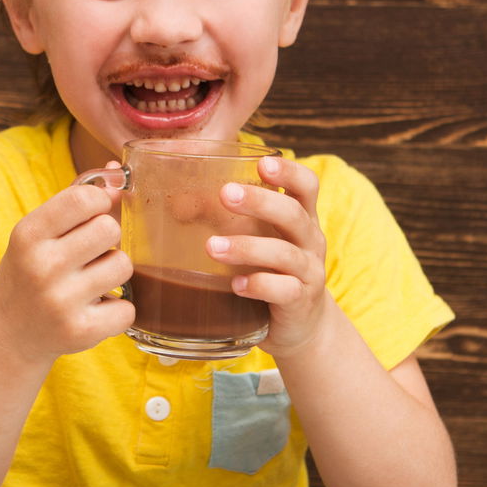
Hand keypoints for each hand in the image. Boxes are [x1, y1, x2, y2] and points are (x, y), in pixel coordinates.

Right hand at [0, 165, 133, 364]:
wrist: (7, 332)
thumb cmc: (30, 270)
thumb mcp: (38, 233)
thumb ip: (75, 200)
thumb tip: (115, 171)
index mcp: (28, 234)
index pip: (84, 199)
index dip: (100, 203)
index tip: (93, 215)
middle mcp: (42, 266)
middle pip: (110, 229)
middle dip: (107, 239)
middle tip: (90, 254)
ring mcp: (61, 302)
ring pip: (123, 266)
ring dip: (114, 272)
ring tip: (92, 282)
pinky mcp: (80, 332)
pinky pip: (128, 308)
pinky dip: (118, 310)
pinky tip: (96, 309)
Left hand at [207, 155, 330, 357]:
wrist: (300, 324)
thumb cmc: (271, 271)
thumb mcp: (259, 240)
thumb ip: (228, 219)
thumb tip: (176, 203)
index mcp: (301, 218)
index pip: (307, 186)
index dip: (289, 171)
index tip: (263, 163)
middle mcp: (310, 241)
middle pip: (293, 214)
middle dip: (260, 202)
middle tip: (226, 194)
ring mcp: (308, 272)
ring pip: (285, 254)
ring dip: (248, 248)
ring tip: (213, 247)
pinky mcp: (300, 302)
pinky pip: (284, 290)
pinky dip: (259, 285)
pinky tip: (235, 285)